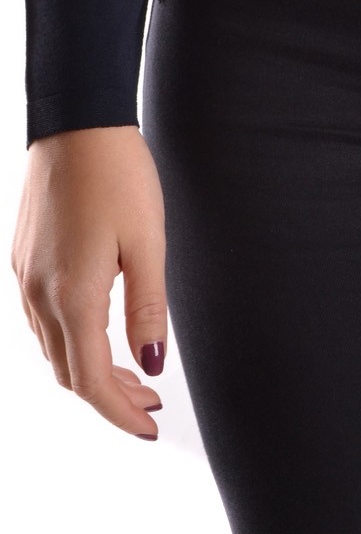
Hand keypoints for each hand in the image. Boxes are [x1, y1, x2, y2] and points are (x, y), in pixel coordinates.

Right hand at [11, 125, 167, 439]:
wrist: (77, 120)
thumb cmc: (118, 173)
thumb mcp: (148, 241)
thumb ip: (149, 307)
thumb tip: (151, 362)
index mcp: (72, 296)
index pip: (91, 380)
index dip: (119, 412)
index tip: (148, 427)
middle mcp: (39, 295)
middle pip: (68, 372)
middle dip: (109, 395)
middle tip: (149, 400)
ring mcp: (24, 277)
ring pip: (52, 348)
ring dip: (89, 368)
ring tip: (132, 370)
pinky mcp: (23, 259)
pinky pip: (41, 319)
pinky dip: (71, 339)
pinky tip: (100, 329)